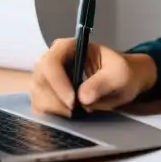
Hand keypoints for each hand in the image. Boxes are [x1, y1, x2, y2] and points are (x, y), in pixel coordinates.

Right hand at [30, 37, 156, 116]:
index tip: (73, 101)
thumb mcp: (119, 74)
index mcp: (68, 47)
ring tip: (78, 112)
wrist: (122, 81)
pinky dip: (53, 115)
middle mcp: (53, 59)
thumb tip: (83, 98)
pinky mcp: (46, 93)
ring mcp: (47, 77)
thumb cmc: (121, 71)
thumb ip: (103, 82)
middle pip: (41, 80)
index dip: (58, 83)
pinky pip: (40, 106)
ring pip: (38, 95)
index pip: (52, 62)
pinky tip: (70, 114)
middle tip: (77, 110)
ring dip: (56, 109)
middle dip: (57, 100)